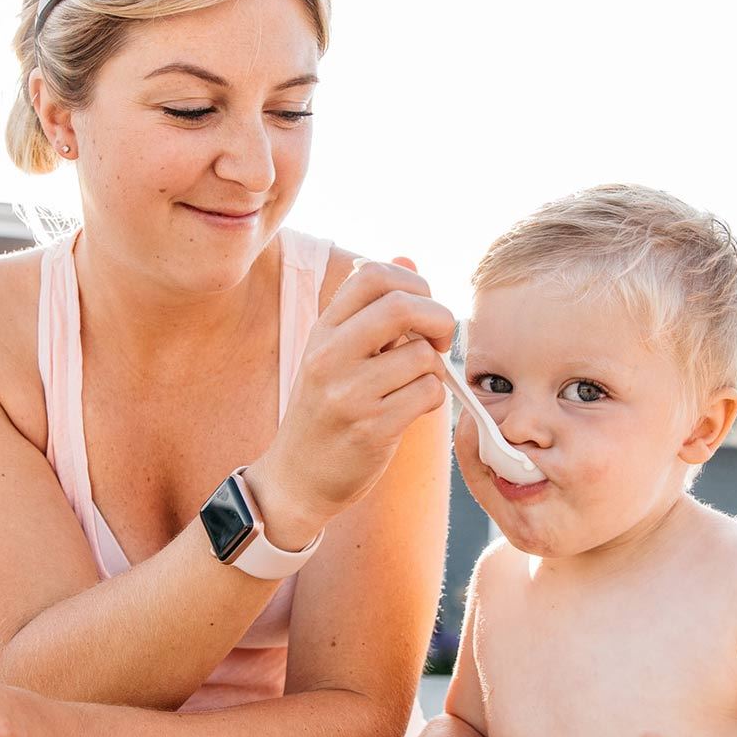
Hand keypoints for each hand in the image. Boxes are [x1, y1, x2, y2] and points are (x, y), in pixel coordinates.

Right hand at [248, 258, 454, 545]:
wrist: (297, 477)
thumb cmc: (325, 410)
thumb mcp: (334, 351)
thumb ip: (370, 308)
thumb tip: (409, 260)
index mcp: (323, 329)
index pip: (373, 275)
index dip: (414, 283)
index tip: (422, 307)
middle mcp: (330, 356)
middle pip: (403, 307)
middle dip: (439, 318)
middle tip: (440, 340)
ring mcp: (348, 393)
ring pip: (423, 356)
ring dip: (435, 369)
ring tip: (416, 384)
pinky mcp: (370, 429)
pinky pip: (428, 394)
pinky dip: (433, 398)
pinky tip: (414, 408)